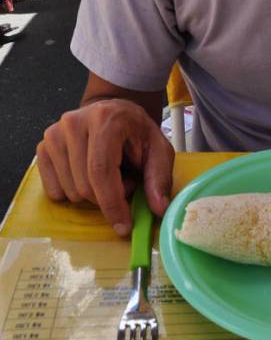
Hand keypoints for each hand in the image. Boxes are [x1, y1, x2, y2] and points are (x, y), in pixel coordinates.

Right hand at [37, 99, 174, 234]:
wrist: (112, 113)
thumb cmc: (135, 132)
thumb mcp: (158, 149)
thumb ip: (159, 178)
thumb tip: (159, 208)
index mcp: (105, 119)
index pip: (101, 170)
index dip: (112, 203)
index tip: (124, 226)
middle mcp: (74, 123)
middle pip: (84, 186)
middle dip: (108, 197)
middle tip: (125, 182)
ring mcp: (54, 135)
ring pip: (70, 192)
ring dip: (93, 195)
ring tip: (109, 174)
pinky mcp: (42, 148)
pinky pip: (54, 192)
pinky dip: (74, 193)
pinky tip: (88, 175)